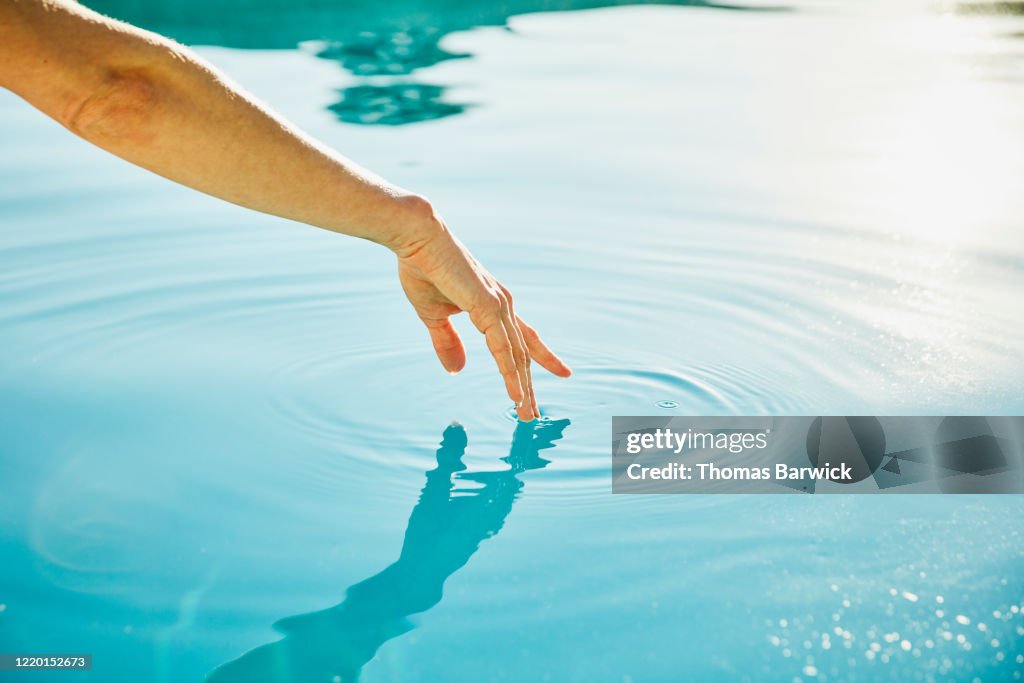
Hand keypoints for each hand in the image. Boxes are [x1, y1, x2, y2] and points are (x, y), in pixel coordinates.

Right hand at [392, 202, 570, 420]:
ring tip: (527, 414)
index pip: (523, 338)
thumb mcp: (433, 316)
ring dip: (522, 387)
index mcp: (493, 304)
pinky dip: (510, 374)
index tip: (562, 373)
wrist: (416, 239)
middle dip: (531, 384)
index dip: (543, 357)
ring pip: (517, 356)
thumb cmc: (423, 269)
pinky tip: (516, 395)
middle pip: (524, 353)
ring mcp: (498, 306)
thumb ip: (447, 343)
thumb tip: (457, 371)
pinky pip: (503, 350)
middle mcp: (503, 305)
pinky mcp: (488, 308)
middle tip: (535, 414)